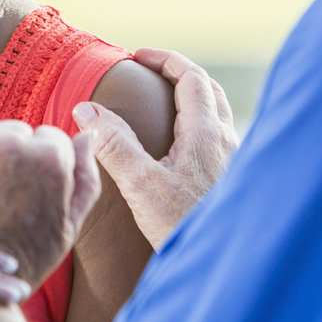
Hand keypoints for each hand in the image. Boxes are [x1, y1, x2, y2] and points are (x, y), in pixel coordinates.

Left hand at [0, 120, 103, 285]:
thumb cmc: (22, 261)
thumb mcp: (68, 228)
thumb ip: (84, 178)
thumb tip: (88, 136)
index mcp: (48, 156)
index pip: (50, 139)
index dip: (41, 168)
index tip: (30, 192)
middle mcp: (8, 141)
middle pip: (14, 133)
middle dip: (11, 157)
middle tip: (2, 198)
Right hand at [71, 47, 238, 248]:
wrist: (225, 266)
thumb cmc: (185, 226)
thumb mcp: (141, 186)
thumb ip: (114, 145)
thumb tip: (86, 109)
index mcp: (207, 133)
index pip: (191, 77)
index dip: (164, 60)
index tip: (138, 56)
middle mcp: (227, 141)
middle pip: (209, 89)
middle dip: (179, 73)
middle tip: (150, 72)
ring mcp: (235, 161)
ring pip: (217, 113)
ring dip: (193, 97)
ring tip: (163, 103)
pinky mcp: (233, 181)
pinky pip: (219, 136)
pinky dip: (199, 122)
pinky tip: (181, 146)